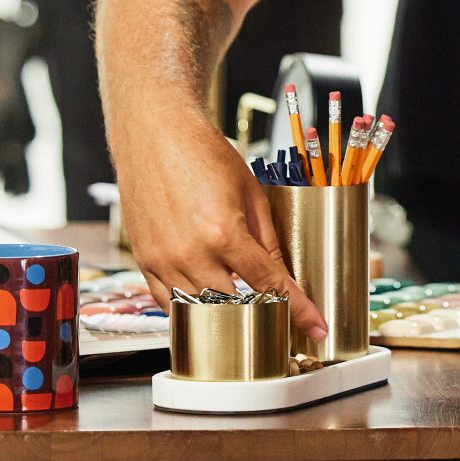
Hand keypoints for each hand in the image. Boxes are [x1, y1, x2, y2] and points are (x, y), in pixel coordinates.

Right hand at [118, 107, 325, 341]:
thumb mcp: (250, 192)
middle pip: (234, 308)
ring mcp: (163, 260)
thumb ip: (267, 239)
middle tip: (279, 320)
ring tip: (244, 315)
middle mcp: (191, 252)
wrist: (154, 133)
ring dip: (226, 318)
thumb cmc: (202, 154)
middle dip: (262, 319)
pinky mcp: (144, 260)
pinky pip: (168, 303)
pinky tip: (207, 306)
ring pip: (200, 312)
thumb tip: (284, 275)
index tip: (315, 327)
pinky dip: (191, 310)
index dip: (298, 309)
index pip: (269, 284)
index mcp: (224, 232)